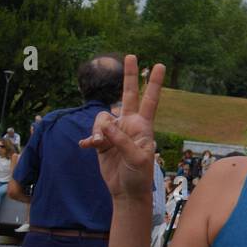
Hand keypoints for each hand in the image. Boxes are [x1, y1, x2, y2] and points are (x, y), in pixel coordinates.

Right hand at [79, 55, 163, 199]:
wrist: (126, 190)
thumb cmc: (139, 175)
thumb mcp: (137, 158)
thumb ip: (121, 140)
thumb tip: (105, 125)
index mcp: (143, 126)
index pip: (150, 100)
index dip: (153, 83)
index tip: (158, 65)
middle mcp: (130, 124)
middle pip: (129, 95)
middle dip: (129, 76)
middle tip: (131, 55)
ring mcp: (115, 132)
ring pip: (101, 118)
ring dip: (97, 130)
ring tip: (99, 145)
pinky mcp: (102, 141)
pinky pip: (91, 134)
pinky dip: (88, 140)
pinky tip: (87, 147)